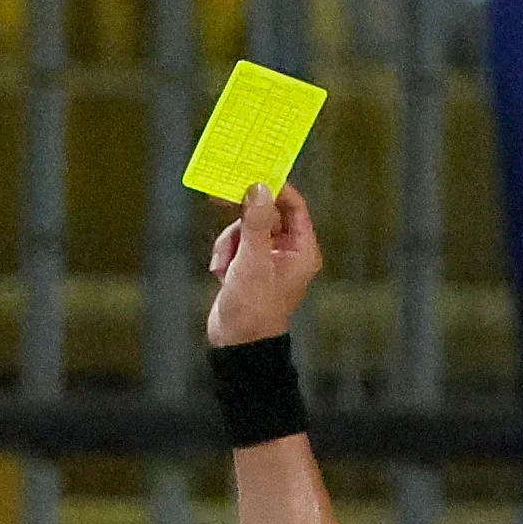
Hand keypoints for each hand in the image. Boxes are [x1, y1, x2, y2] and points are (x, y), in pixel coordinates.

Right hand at [206, 182, 318, 348]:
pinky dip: (226, 254)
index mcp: (302, 249)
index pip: (293, 205)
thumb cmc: (253, 308)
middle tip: (220, 198)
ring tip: (224, 265)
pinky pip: (237, 245)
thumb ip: (255, 222)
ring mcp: (268, 259)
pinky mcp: (250, 267)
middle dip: (243, 218)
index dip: (273, 189)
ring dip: (230, 241)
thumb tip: (259, 187)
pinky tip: (221, 273)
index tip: (251, 177)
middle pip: (266, 213)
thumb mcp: (252, 261)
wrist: (236, 346)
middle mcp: (289, 251)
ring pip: (247, 228)